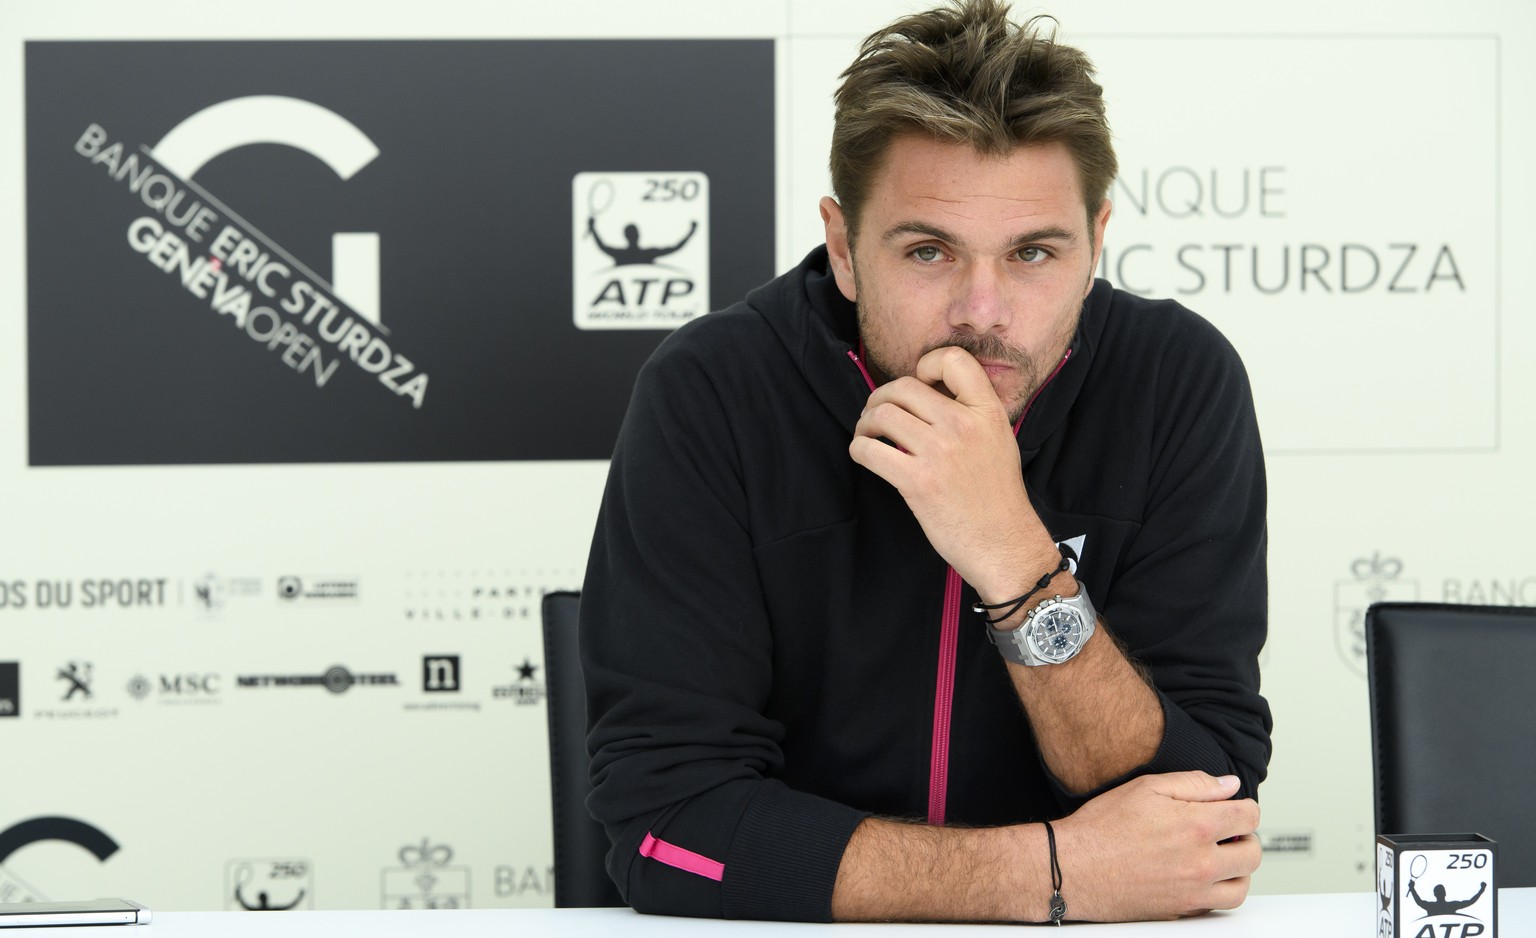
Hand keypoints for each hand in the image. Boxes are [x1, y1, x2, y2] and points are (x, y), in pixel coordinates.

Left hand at [849, 346, 1049, 594]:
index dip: (927, 364)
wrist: (1003, 543)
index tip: (920, 384)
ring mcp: (940, 453)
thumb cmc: (997, 495)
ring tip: (869, 434)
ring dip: (866, 423)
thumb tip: (928, 393)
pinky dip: (859, 449)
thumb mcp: (999, 439)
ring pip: (882, 414)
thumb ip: (971, 413)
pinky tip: (866, 455)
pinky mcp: (918, 482)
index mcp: (987, 412)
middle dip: (881, 397)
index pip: (954, 360)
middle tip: (878, 414)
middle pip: (904, 387)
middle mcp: (964, 425)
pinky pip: (869, 450)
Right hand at [1054, 772, 1259, 920]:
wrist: (1073, 867)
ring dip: (1237, 870)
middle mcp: (1201, 863)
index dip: (1244, 807)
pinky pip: (1216, 907)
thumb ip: (1194, 783)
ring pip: (1241, 887)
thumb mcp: (1147, 787)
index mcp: (1197, 826)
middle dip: (1245, 838)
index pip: (1249, 817)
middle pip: (1252, 854)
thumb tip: (1229, 786)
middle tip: (1228, 832)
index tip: (1233, 807)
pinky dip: (1217, 892)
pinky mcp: (1180, 911)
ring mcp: (1192, 892)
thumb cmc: (1103, 827)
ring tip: (1220, 857)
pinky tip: (1200, 877)